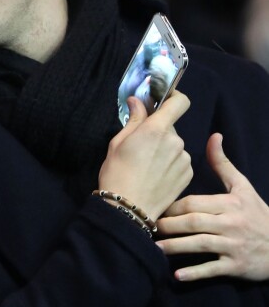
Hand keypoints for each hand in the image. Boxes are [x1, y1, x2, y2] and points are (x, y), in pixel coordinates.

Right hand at [99, 91, 192, 220]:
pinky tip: (155, 175)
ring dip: (164, 149)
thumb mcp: (117, 142)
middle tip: (140, 145)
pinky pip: (180, 160)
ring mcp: (184, 159)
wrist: (129, 209)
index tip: (163, 100)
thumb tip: (137, 102)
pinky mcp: (188, 175)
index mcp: (156, 129)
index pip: (180, 102)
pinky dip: (170, 163)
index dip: (174, 97)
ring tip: (146, 165)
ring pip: (175, 145)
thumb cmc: (117, 173)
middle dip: (158, 131)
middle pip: (171, 126)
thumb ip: (133, 120)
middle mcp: (175, 141)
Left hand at [156, 133, 268, 281]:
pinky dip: (195, 273)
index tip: (154, 205)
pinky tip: (176, 275)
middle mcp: (230, 224)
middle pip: (193, 223)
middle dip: (168, 225)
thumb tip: (213, 136)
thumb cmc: (257, 213)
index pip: (194, 203)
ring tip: (154, 246)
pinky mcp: (236, 266)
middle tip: (147, 224)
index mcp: (229, 204)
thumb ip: (223, 163)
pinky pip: (212, 269)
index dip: (172, 206)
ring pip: (199, 245)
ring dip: (175, 247)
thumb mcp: (243, 187)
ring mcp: (233, 246)